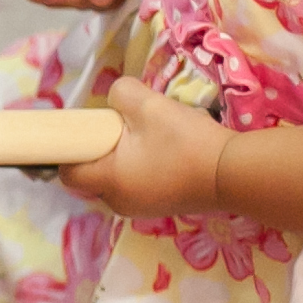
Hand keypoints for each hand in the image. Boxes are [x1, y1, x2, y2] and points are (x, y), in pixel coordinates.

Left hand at [58, 78, 226, 219]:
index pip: (67, 172)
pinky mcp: (161, 207)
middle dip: (100, 151)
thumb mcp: (149, 105)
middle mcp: (118, 202)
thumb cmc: (186, 141)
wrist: (234, 172)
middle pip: (92, 175)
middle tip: (120, 128)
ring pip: (116, 180)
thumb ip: (121, 94)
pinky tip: (164, 151)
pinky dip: (142, 169)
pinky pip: (138, 185)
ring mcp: (141, 209)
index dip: (68, 150)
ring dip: (123, 159)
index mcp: (108, 180)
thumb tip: (115, 98)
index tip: (84, 131)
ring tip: (148, 137)